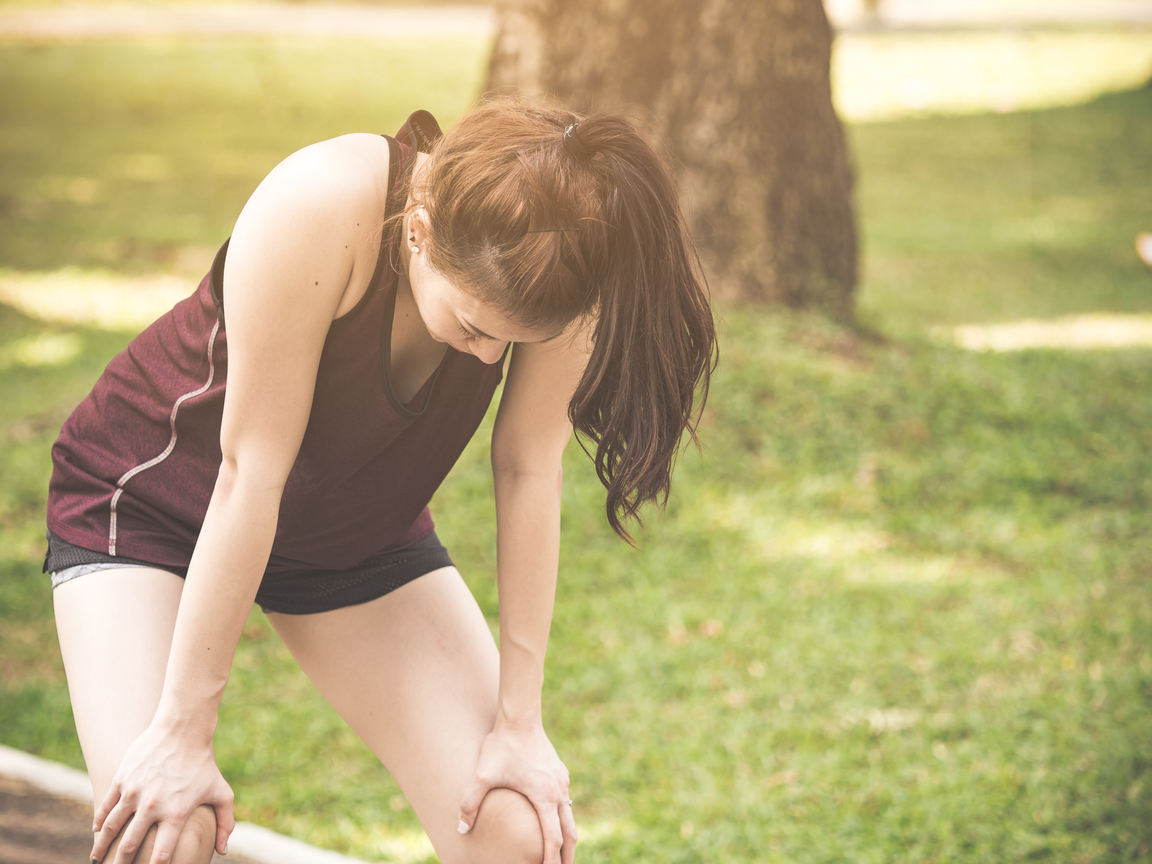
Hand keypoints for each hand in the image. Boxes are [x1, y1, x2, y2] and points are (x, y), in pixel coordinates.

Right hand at [91, 721, 234, 863]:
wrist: (183, 730)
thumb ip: (225, 823)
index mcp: (176, 814)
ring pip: (111, 828)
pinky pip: (106, 806)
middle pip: (129, 846)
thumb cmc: (204, 763)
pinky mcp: (122, 779)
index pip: (162, 854)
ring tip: (97, 858)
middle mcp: (153, 806)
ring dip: (102, 847)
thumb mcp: (222, 792)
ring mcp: (134, 793)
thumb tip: (222, 851)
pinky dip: (99, 821)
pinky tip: (97, 830)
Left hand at [458, 720, 577, 863]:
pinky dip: (564, 818)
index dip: (550, 860)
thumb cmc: (502, 746)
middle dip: (567, 856)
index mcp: (544, 797)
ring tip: (562, 853)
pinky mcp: (560, 772)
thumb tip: (462, 829)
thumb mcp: (482, 775)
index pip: (552, 839)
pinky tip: (556, 821)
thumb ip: (470, 803)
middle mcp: (559, 792)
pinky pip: (566, 801)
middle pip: (570, 833)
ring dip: (567, 837)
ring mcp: (562, 781)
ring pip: (570, 817)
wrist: (520, 717)